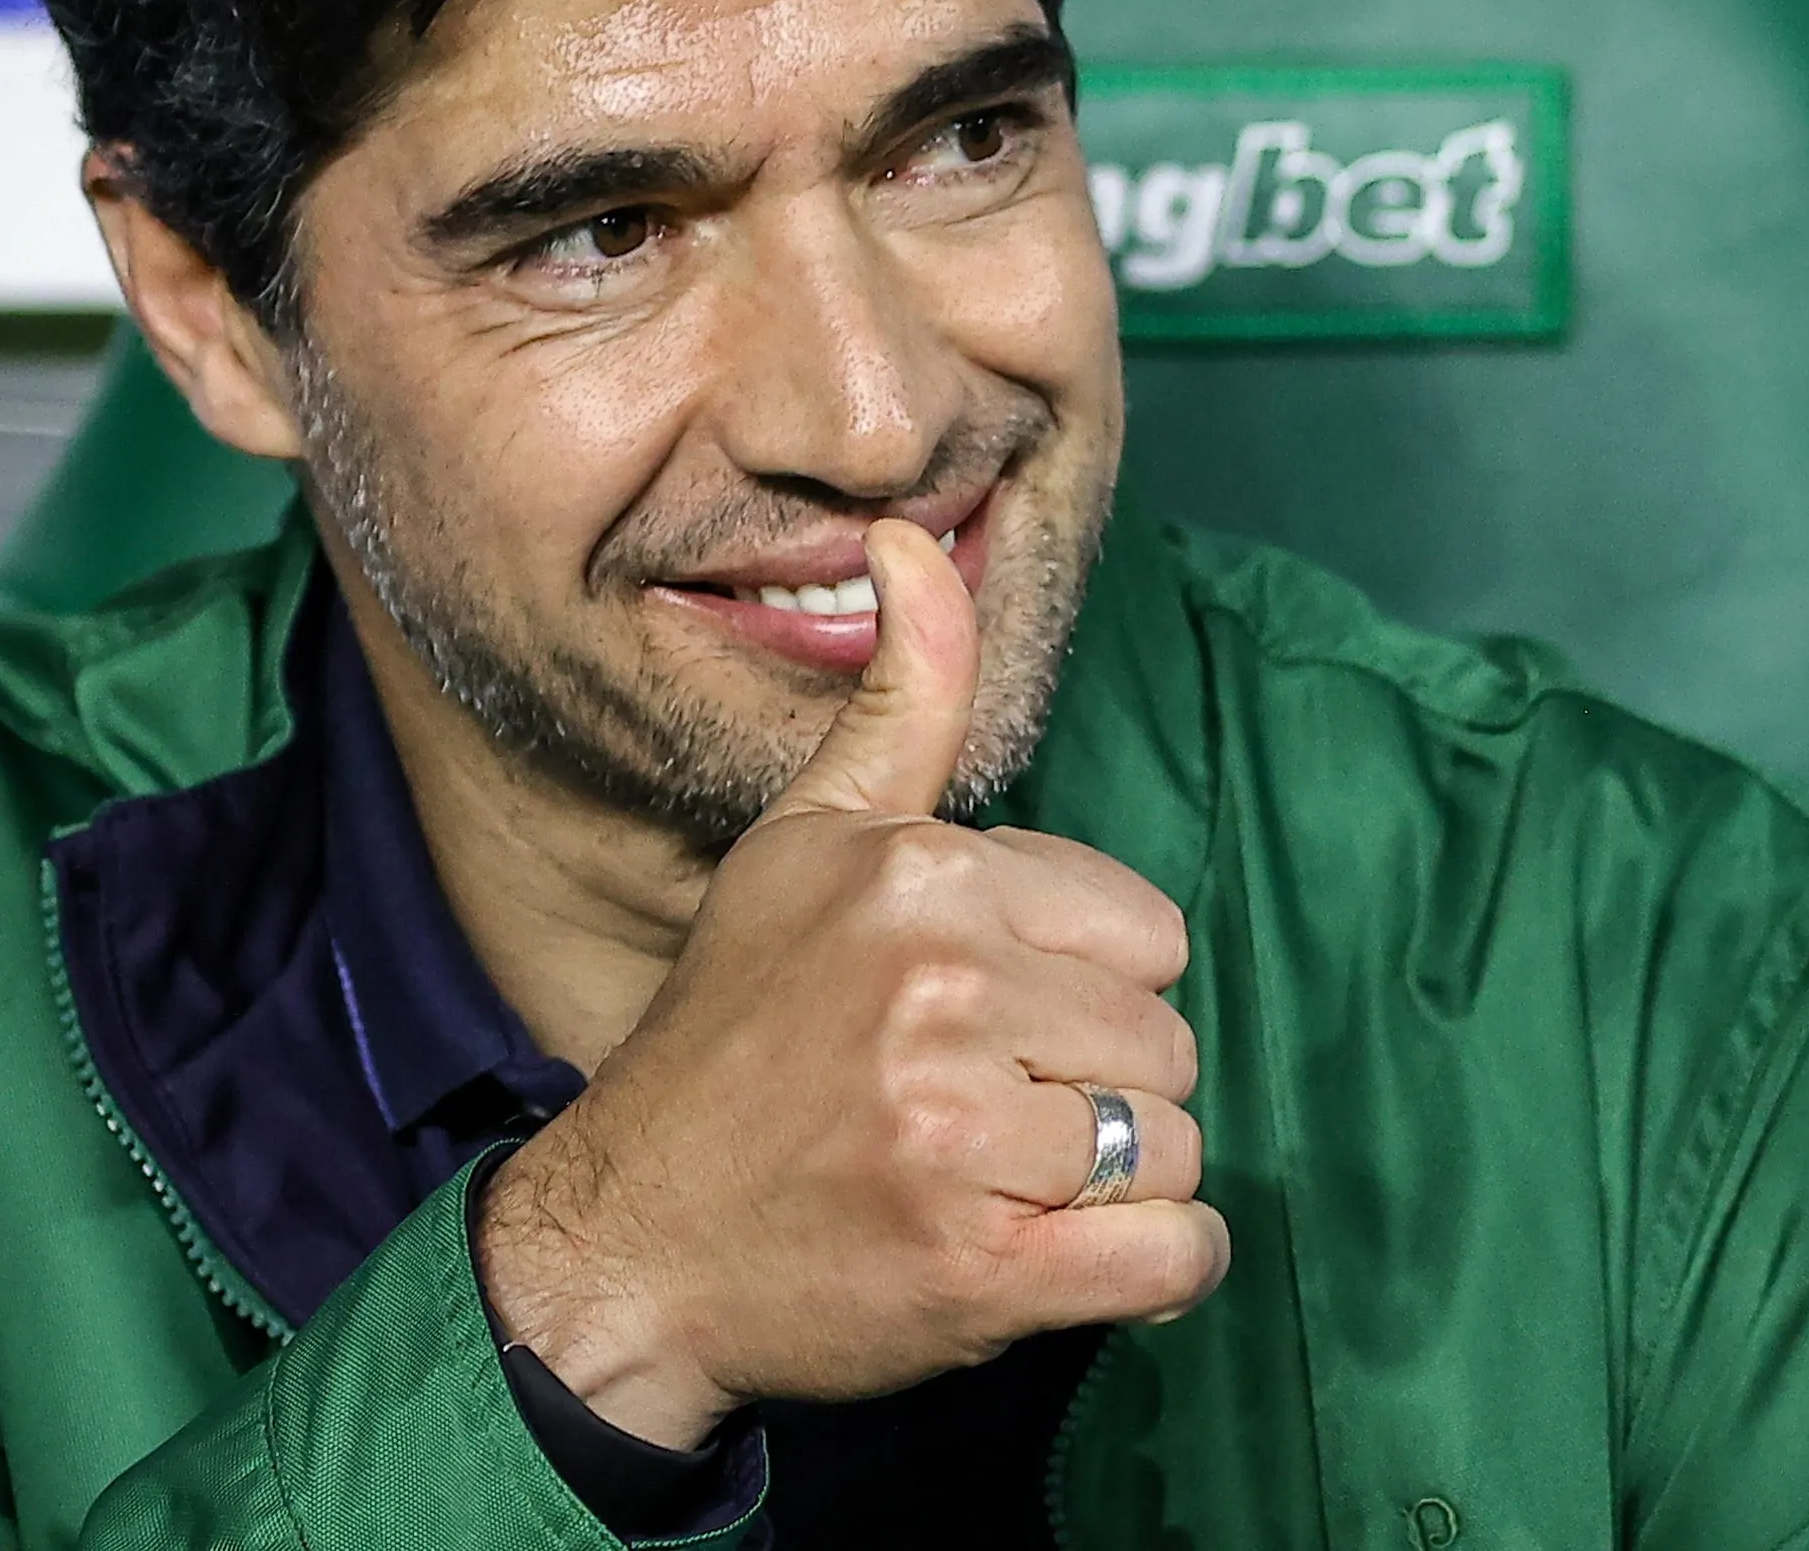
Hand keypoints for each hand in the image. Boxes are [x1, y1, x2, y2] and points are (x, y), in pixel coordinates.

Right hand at [475, 519, 1227, 1448]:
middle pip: (1166, 1041)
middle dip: (1092, 1086)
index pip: (1145, 934)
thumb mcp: (805, 841)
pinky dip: (1150, 1264)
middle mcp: (942, 993)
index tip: (976, 1021)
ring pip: (1174, 1147)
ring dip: (1108, 1183)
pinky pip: (1177, 1252)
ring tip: (988, 1180)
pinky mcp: (984, 1271)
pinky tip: (1058, 1252)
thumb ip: (901, 700)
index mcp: (921, 879)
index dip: (1075, 987)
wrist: (631, 1244)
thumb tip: (914, 537)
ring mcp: (960, 1138)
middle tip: (970, 1111)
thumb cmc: (734, 1039)